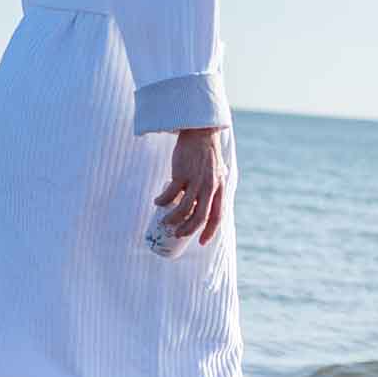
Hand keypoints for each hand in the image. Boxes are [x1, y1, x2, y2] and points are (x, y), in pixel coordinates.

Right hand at [154, 127, 227, 245]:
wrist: (199, 133)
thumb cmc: (206, 156)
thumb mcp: (216, 174)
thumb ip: (212, 189)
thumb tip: (201, 207)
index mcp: (219, 189)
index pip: (217, 216)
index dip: (209, 232)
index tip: (201, 242)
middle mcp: (209, 187)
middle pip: (199, 217)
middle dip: (188, 230)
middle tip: (177, 235)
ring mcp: (195, 181)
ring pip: (184, 209)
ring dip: (172, 219)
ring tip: (164, 222)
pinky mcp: (181, 173)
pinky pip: (170, 194)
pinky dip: (162, 201)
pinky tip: (158, 203)